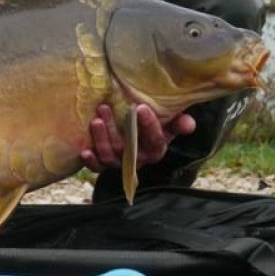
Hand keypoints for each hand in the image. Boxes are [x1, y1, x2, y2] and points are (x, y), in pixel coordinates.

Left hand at [80, 104, 195, 171]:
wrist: (138, 137)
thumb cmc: (154, 126)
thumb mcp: (169, 124)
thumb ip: (179, 123)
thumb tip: (189, 124)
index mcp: (156, 149)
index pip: (155, 140)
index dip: (149, 125)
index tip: (140, 107)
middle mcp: (138, 159)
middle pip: (126, 147)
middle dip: (114, 128)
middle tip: (104, 107)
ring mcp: (120, 163)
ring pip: (110, 156)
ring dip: (101, 139)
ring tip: (95, 120)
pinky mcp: (105, 165)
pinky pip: (98, 168)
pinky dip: (91, 161)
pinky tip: (85, 151)